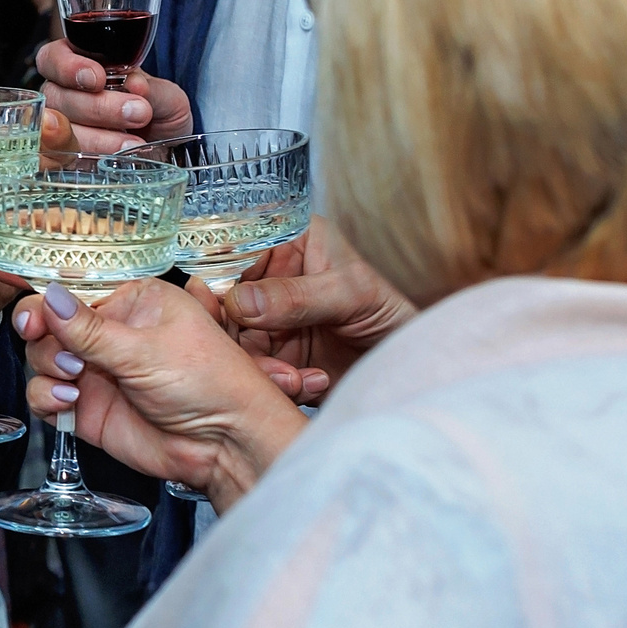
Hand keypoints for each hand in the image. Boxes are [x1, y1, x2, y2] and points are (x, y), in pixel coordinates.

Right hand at [13, 279, 307, 511]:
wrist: (225, 445)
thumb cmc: (209, 383)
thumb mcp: (146, 350)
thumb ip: (89, 329)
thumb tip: (48, 296)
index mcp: (133, 304)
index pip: (73, 295)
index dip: (47, 306)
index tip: (32, 320)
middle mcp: (111, 335)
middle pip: (50, 327)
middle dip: (49, 343)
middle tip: (68, 360)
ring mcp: (97, 373)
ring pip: (43, 360)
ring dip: (48, 370)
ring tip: (74, 383)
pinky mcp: (88, 408)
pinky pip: (46, 396)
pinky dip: (47, 398)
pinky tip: (68, 402)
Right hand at [36, 39, 194, 153]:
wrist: (165, 151)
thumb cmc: (158, 115)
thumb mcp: (166, 97)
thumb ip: (151, 89)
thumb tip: (135, 84)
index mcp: (80, 65)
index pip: (54, 57)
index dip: (68, 67)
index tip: (97, 79)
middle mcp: (62, 94)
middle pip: (56, 96)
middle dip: (97, 106)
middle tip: (136, 113)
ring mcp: (58, 128)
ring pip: (59, 129)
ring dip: (97, 136)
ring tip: (132, 142)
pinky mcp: (63, 158)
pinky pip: (60, 159)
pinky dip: (89, 157)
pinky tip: (115, 158)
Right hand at [222, 216, 417, 395]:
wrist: (409, 368)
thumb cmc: (391, 315)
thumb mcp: (350, 294)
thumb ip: (296, 296)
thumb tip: (239, 301)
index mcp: (285, 243)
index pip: (231, 251)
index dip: (217, 277)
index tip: (219, 305)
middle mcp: (267, 279)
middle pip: (221, 300)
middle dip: (236, 334)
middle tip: (254, 355)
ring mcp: (264, 320)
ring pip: (231, 340)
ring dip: (259, 366)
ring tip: (295, 379)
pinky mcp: (270, 356)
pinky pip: (251, 370)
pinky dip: (275, 383)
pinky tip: (309, 383)